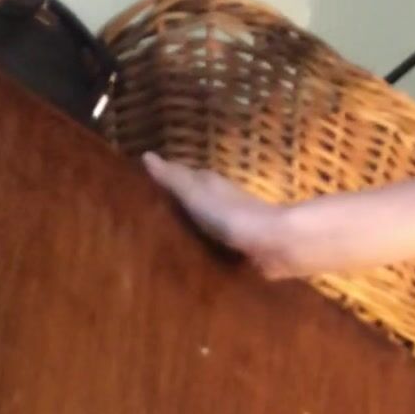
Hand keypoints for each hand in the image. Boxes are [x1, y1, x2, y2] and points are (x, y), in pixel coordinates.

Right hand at [143, 154, 303, 278]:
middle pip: (193, 199)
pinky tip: (194, 257)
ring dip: (190, 226)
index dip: (162, 179)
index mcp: (208, 184)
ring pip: (204, 221)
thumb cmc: (232, 216)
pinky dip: (204, 246)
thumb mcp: (195, 195)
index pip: (180, 176)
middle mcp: (221, 200)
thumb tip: (146, 156)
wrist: (276, 244)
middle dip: (174, 204)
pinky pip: (215, 244)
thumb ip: (173, 180)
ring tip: (164, 239)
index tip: (138, 186)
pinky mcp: (241, 249)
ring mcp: (233, 225)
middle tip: (146, 215)